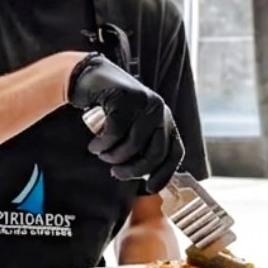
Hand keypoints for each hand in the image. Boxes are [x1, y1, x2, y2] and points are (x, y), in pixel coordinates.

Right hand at [67, 53, 183, 190]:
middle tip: (116, 173)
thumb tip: (145, 178)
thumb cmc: (111, 109)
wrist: (92, 78)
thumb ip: (142, 147)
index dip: (164, 174)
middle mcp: (159, 110)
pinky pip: (114, 133)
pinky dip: (101, 144)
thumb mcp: (132, 128)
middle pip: (154, 154)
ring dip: (113, 157)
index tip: (149, 188)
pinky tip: (94, 145)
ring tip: (102, 155)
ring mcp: (144, 103)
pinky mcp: (125, 98)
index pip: (174, 152)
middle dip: (133, 170)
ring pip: (133, 145)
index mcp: (165, 120)